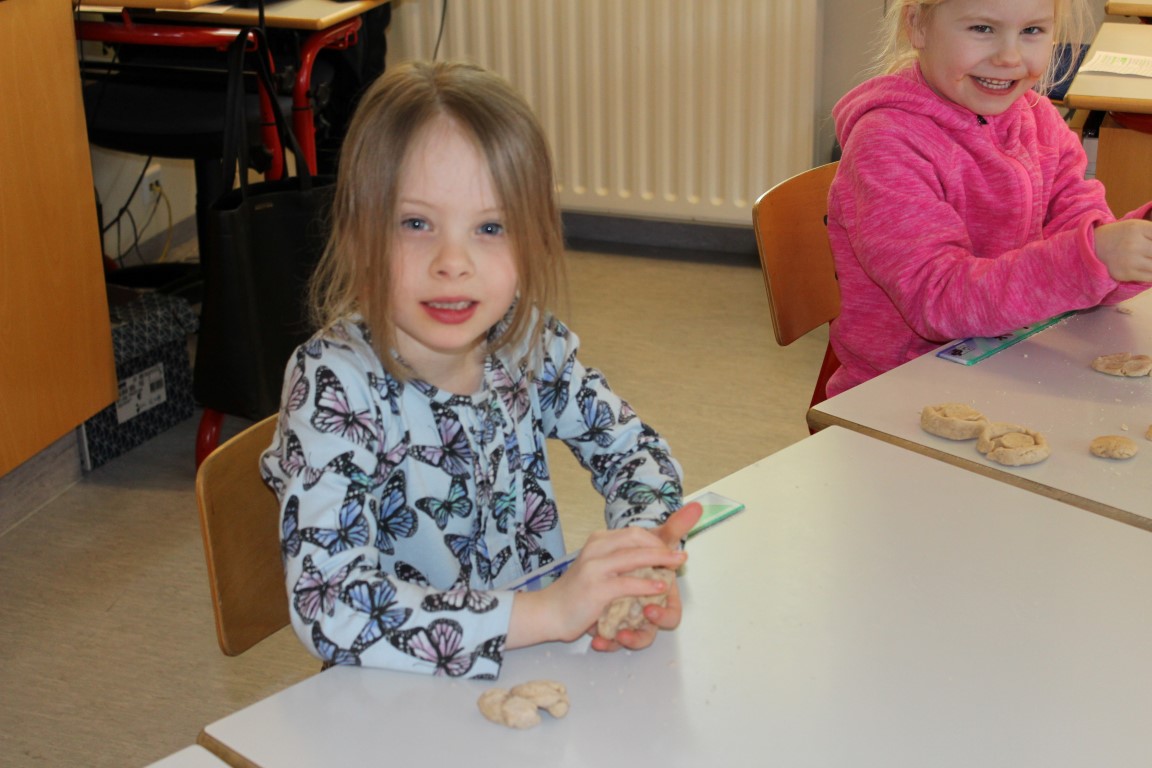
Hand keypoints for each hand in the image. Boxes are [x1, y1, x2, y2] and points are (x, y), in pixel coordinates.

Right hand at [507, 502, 701, 649]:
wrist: (549, 612)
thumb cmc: (578, 592)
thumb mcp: (600, 568)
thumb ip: (624, 559)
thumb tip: (650, 553)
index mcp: (598, 540)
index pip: (634, 532)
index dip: (656, 540)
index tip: (672, 550)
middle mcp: (596, 548)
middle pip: (636, 538)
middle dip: (662, 545)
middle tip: (681, 555)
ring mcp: (594, 567)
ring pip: (633, 556)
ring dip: (660, 558)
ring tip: (678, 563)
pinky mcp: (595, 588)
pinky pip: (626, 583)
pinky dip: (646, 584)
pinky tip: (660, 587)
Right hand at [1094, 220, 1151, 282]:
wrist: (1091, 248)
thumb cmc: (1119, 236)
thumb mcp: (1136, 226)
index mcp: (1138, 228)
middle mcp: (1134, 243)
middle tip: (1151, 255)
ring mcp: (1129, 260)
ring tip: (1149, 262)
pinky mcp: (1125, 273)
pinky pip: (1151, 277)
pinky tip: (1150, 270)